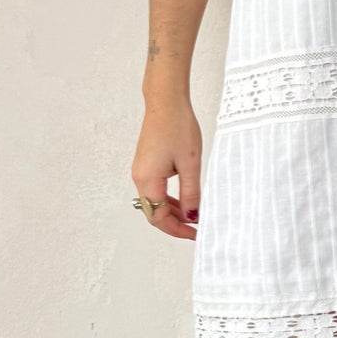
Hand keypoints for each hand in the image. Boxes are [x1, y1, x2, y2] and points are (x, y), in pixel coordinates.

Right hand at [132, 98, 201, 240]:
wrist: (166, 102)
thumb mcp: (190, 164)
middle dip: (175, 224)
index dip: (177, 230)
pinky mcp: (146, 165)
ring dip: (173, 212)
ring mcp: (141, 171)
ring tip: (195, 216)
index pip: (159, 217)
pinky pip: (155, 190)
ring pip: (155, 202)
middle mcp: (139, 178)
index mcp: (148, 180)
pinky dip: (169, 199)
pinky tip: (186, 201)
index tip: (196, 235)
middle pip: (154, 213)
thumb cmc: (178, 127)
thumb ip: (191, 193)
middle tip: (197, 229)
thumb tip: (192, 217)